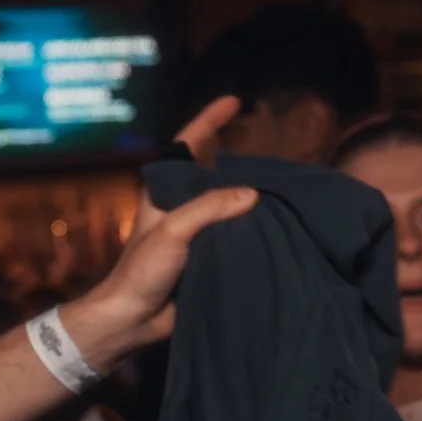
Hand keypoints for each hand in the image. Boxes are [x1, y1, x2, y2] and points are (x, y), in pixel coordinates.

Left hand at [64, 97, 254, 366]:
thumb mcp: (172, 231)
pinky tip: (280, 226)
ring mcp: (197, 232)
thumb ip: (209, 207)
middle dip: (244, 163)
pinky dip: (255, 230)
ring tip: (288, 188)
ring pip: (231, 206)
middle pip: (217, 174)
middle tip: (277, 154)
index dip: (209, 120)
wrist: (133, 320)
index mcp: (165, 191)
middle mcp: (182, 207)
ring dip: (255, 199)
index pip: (188, 143)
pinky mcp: (209, 257)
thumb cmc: (141, 271)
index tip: (234, 101)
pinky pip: (237, 236)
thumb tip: (253, 192)